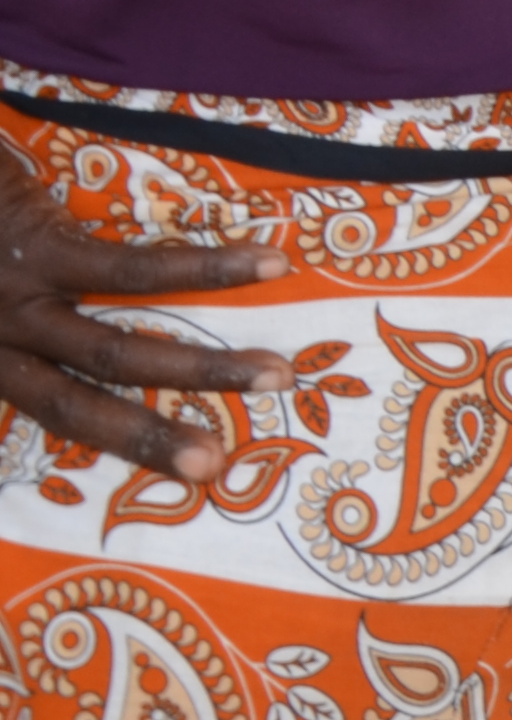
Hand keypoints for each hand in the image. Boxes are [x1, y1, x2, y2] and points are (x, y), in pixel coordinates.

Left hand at [0, 156, 284, 480]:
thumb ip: (14, 324)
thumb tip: (66, 346)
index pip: (54, 418)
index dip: (116, 448)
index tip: (173, 473)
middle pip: (79, 406)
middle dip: (151, 438)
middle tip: (218, 465)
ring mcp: (16, 297)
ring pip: (115, 352)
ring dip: (204, 369)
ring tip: (277, 375)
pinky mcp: (41, 246)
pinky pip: (136, 269)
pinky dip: (209, 269)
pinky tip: (267, 263)